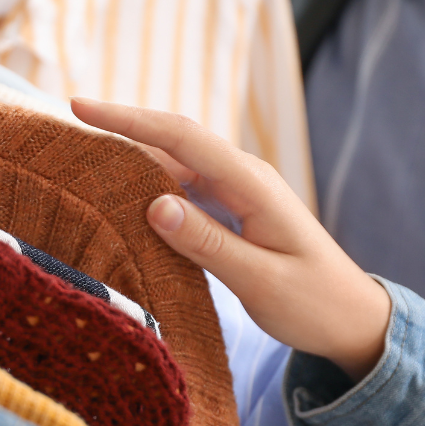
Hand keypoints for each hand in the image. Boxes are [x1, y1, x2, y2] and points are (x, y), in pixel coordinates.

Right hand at [70, 99, 390, 380]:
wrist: (353, 319)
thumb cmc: (313, 303)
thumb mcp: (258, 280)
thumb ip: (207, 242)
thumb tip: (153, 204)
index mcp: (252, 185)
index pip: (181, 138)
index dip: (128, 119)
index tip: (79, 106)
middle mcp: (246, 178)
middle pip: (176, 140)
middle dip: (124, 126)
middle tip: (71, 124)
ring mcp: (242, 192)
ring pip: (179, 163)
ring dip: (137, 156)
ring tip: (87, 158)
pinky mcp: (237, 210)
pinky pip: (188, 187)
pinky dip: (154, 185)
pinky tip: (128, 196)